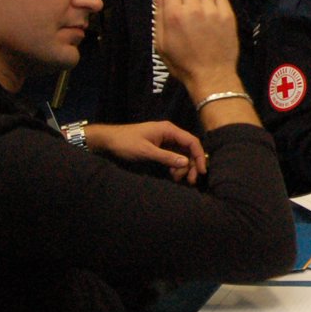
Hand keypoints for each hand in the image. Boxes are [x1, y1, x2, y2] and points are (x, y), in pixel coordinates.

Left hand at [86, 121, 207, 182]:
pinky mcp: (160, 147)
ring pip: (182, 154)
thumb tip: (186, 163)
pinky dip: (175, 165)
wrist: (108, 140)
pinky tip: (172, 174)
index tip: (202, 171)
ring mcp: (165, 140)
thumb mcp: (146, 151)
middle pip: (189, 149)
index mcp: (169, 130)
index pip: (191, 141)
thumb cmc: (126, 143)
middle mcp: (170, 133)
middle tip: (190, 181)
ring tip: (177, 178)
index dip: (199, 156)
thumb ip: (166, 157)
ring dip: (183, 167)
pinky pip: (174, 156)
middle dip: (191, 165)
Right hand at [154, 0, 240, 95]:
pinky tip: (213, 16)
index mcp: (174, 15)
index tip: (174, 4)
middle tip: (187, 8)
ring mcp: (212, 11)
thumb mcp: (161, 44)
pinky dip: (216, 3)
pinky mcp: (228, 15)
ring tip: (201, 15)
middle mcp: (193, 8)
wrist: (211, 75)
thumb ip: (159, 17)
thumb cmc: (182, 63)